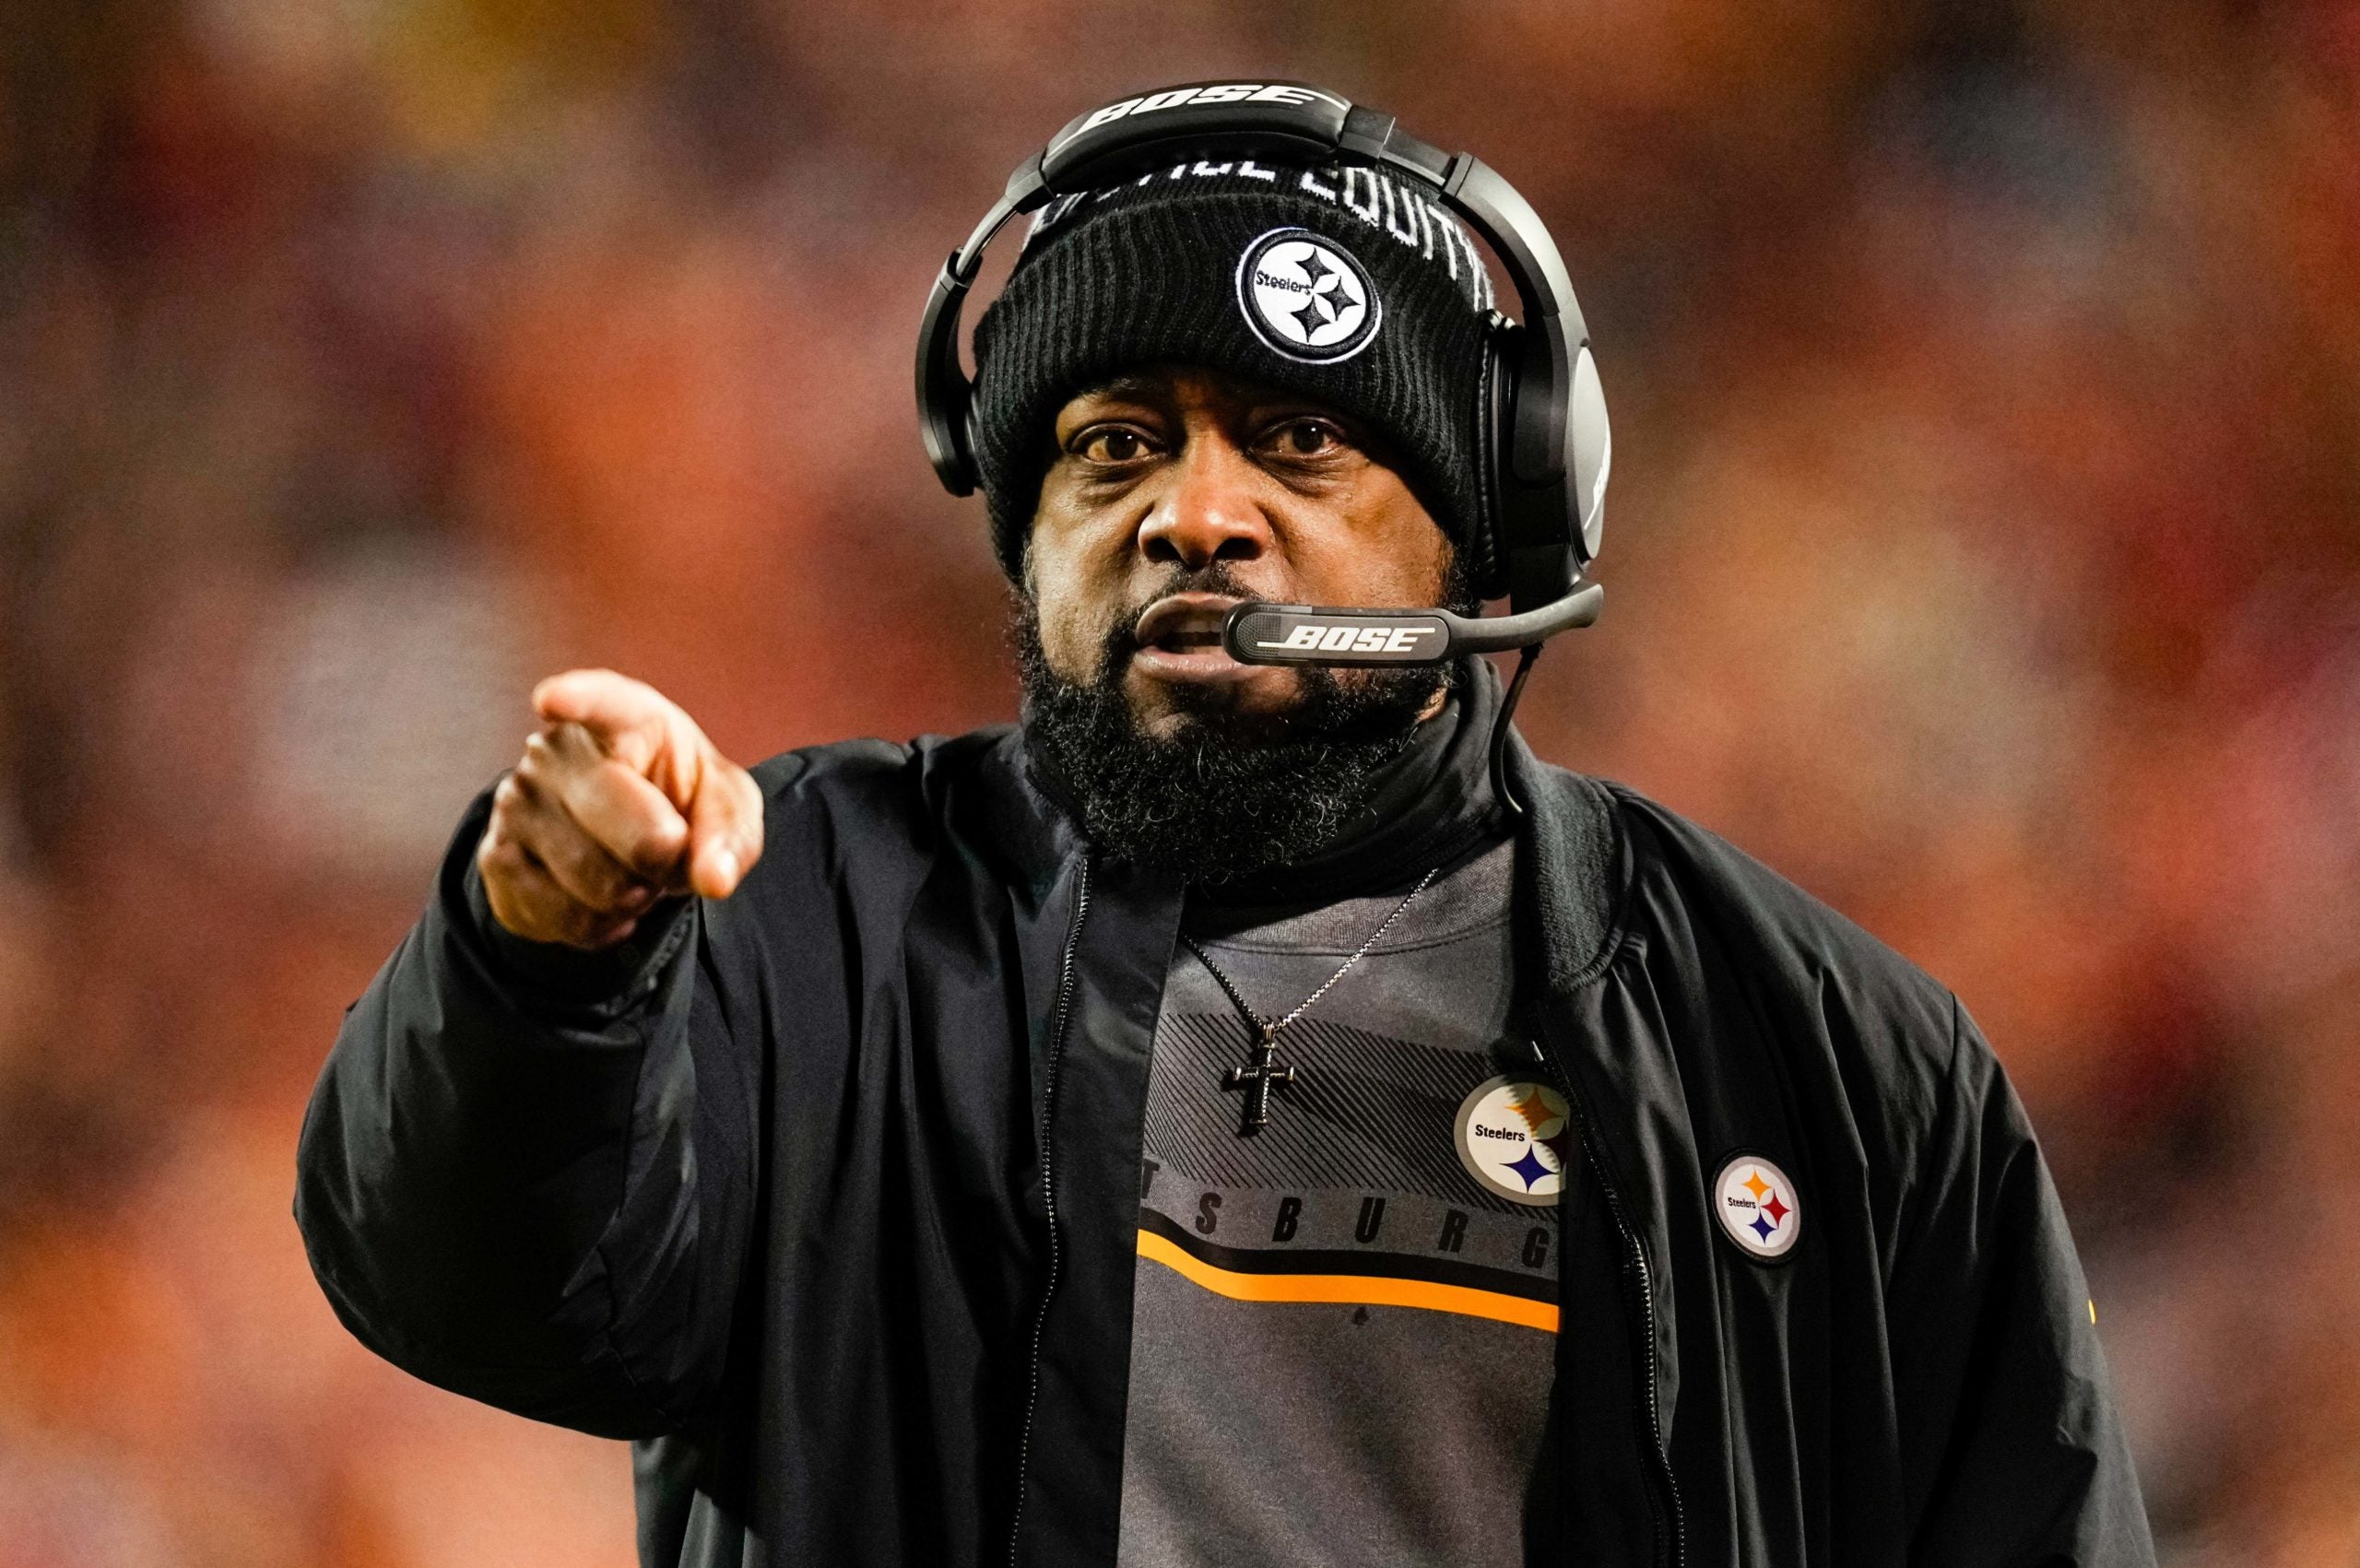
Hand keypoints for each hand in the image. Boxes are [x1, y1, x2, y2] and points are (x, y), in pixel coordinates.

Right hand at [475, 670, 764, 949]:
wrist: (625, 842)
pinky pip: (564, 916)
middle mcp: (556, 751)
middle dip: (663, 855)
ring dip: (633, 895)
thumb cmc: (679, 804)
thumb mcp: (724, 807)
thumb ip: (730, 835)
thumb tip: (716, 878)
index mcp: (623, 717)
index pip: (597, 702)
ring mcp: (517, 803)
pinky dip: (602, 924)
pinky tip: (603, 898)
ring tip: (632, 868)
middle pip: (618, 817)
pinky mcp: (496, 857)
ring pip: (595, 881)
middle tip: (668, 847)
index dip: (576, 699)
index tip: (551, 700)